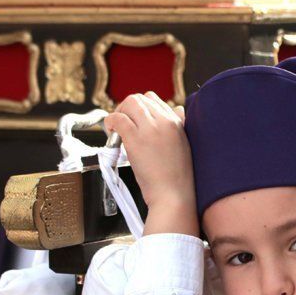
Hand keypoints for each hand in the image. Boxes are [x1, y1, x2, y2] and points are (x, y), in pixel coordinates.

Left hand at [105, 92, 198, 236]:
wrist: (174, 195)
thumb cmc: (178, 177)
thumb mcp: (185, 145)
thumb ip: (180, 126)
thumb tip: (177, 110)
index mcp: (177, 122)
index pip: (153, 99)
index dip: (140, 108)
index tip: (135, 120)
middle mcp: (165, 121)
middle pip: (139, 99)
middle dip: (126, 109)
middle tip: (122, 125)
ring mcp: (150, 128)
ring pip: (128, 104)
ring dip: (118, 114)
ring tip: (116, 130)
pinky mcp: (136, 139)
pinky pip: (117, 118)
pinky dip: (110, 122)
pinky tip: (112, 134)